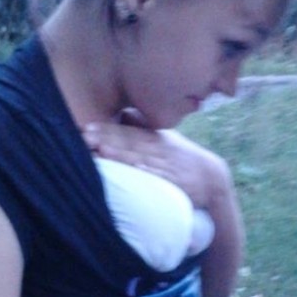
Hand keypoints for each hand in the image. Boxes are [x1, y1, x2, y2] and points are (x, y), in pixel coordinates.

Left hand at [82, 110, 228, 209]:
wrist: (213, 178)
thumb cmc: (184, 159)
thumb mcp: (166, 140)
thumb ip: (144, 128)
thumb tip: (124, 114)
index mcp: (156, 139)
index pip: (128, 132)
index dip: (107, 130)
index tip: (86, 127)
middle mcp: (159, 149)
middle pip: (130, 143)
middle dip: (106, 139)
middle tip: (83, 136)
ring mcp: (166, 165)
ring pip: (140, 158)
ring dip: (120, 155)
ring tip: (99, 150)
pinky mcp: (174, 181)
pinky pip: (158, 175)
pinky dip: (144, 171)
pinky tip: (131, 169)